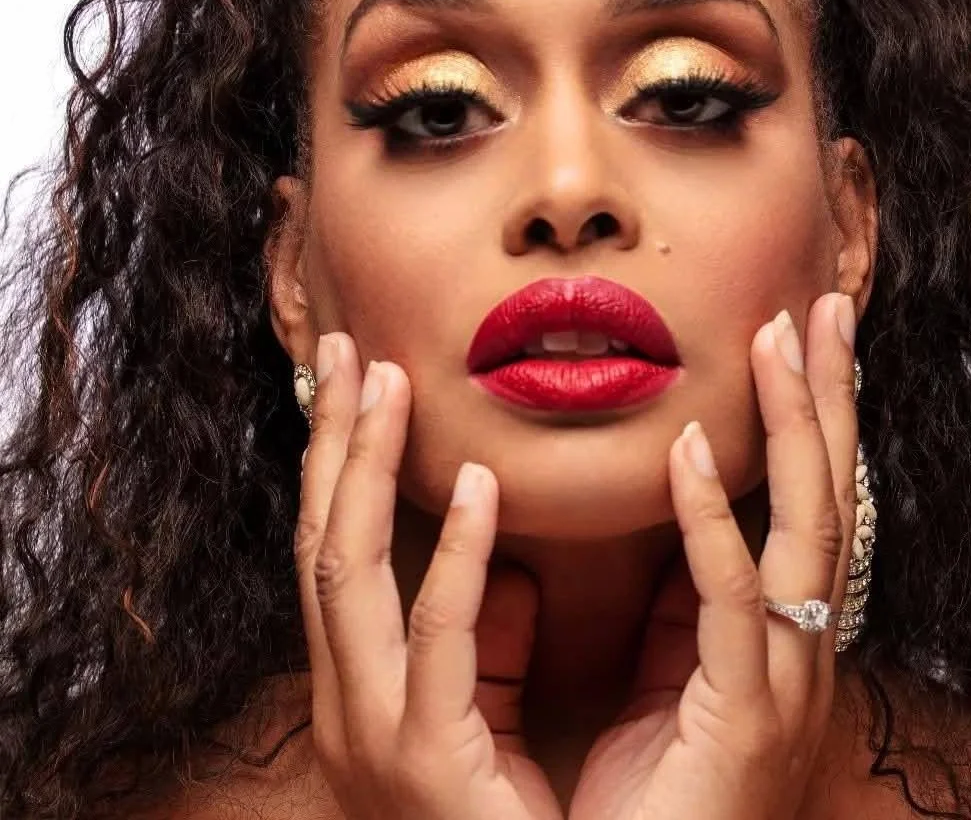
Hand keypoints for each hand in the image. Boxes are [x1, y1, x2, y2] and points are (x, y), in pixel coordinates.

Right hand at [295, 333, 562, 819]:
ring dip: (368, 469)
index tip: (360, 380)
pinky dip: (451, 558)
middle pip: (322, 540)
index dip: (342, 460)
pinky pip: (435, 642)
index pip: (338, 547)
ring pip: (346, 572)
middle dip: (334, 443)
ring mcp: (374, 734)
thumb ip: (488, 641)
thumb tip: (503, 562)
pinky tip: (479, 489)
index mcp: (363, 686)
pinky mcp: (426, 763)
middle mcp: (349, 702)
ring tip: (391, 384)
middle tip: (353, 353)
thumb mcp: (486, 718)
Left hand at [569, 293, 858, 819]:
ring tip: (786, 337)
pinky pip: (733, 600)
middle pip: (824, 496)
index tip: (790, 343)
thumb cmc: (652, 806)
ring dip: (797, 425)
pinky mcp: (743, 716)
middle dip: (825, 399)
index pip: (800, 504)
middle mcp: (795, 648)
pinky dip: (715, 520)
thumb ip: (672, 612)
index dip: (801, 422)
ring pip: (806, 527)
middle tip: (821, 310)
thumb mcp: (664, 686)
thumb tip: (663, 527)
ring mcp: (782, 680)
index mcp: (772, 636)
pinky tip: (695, 450)